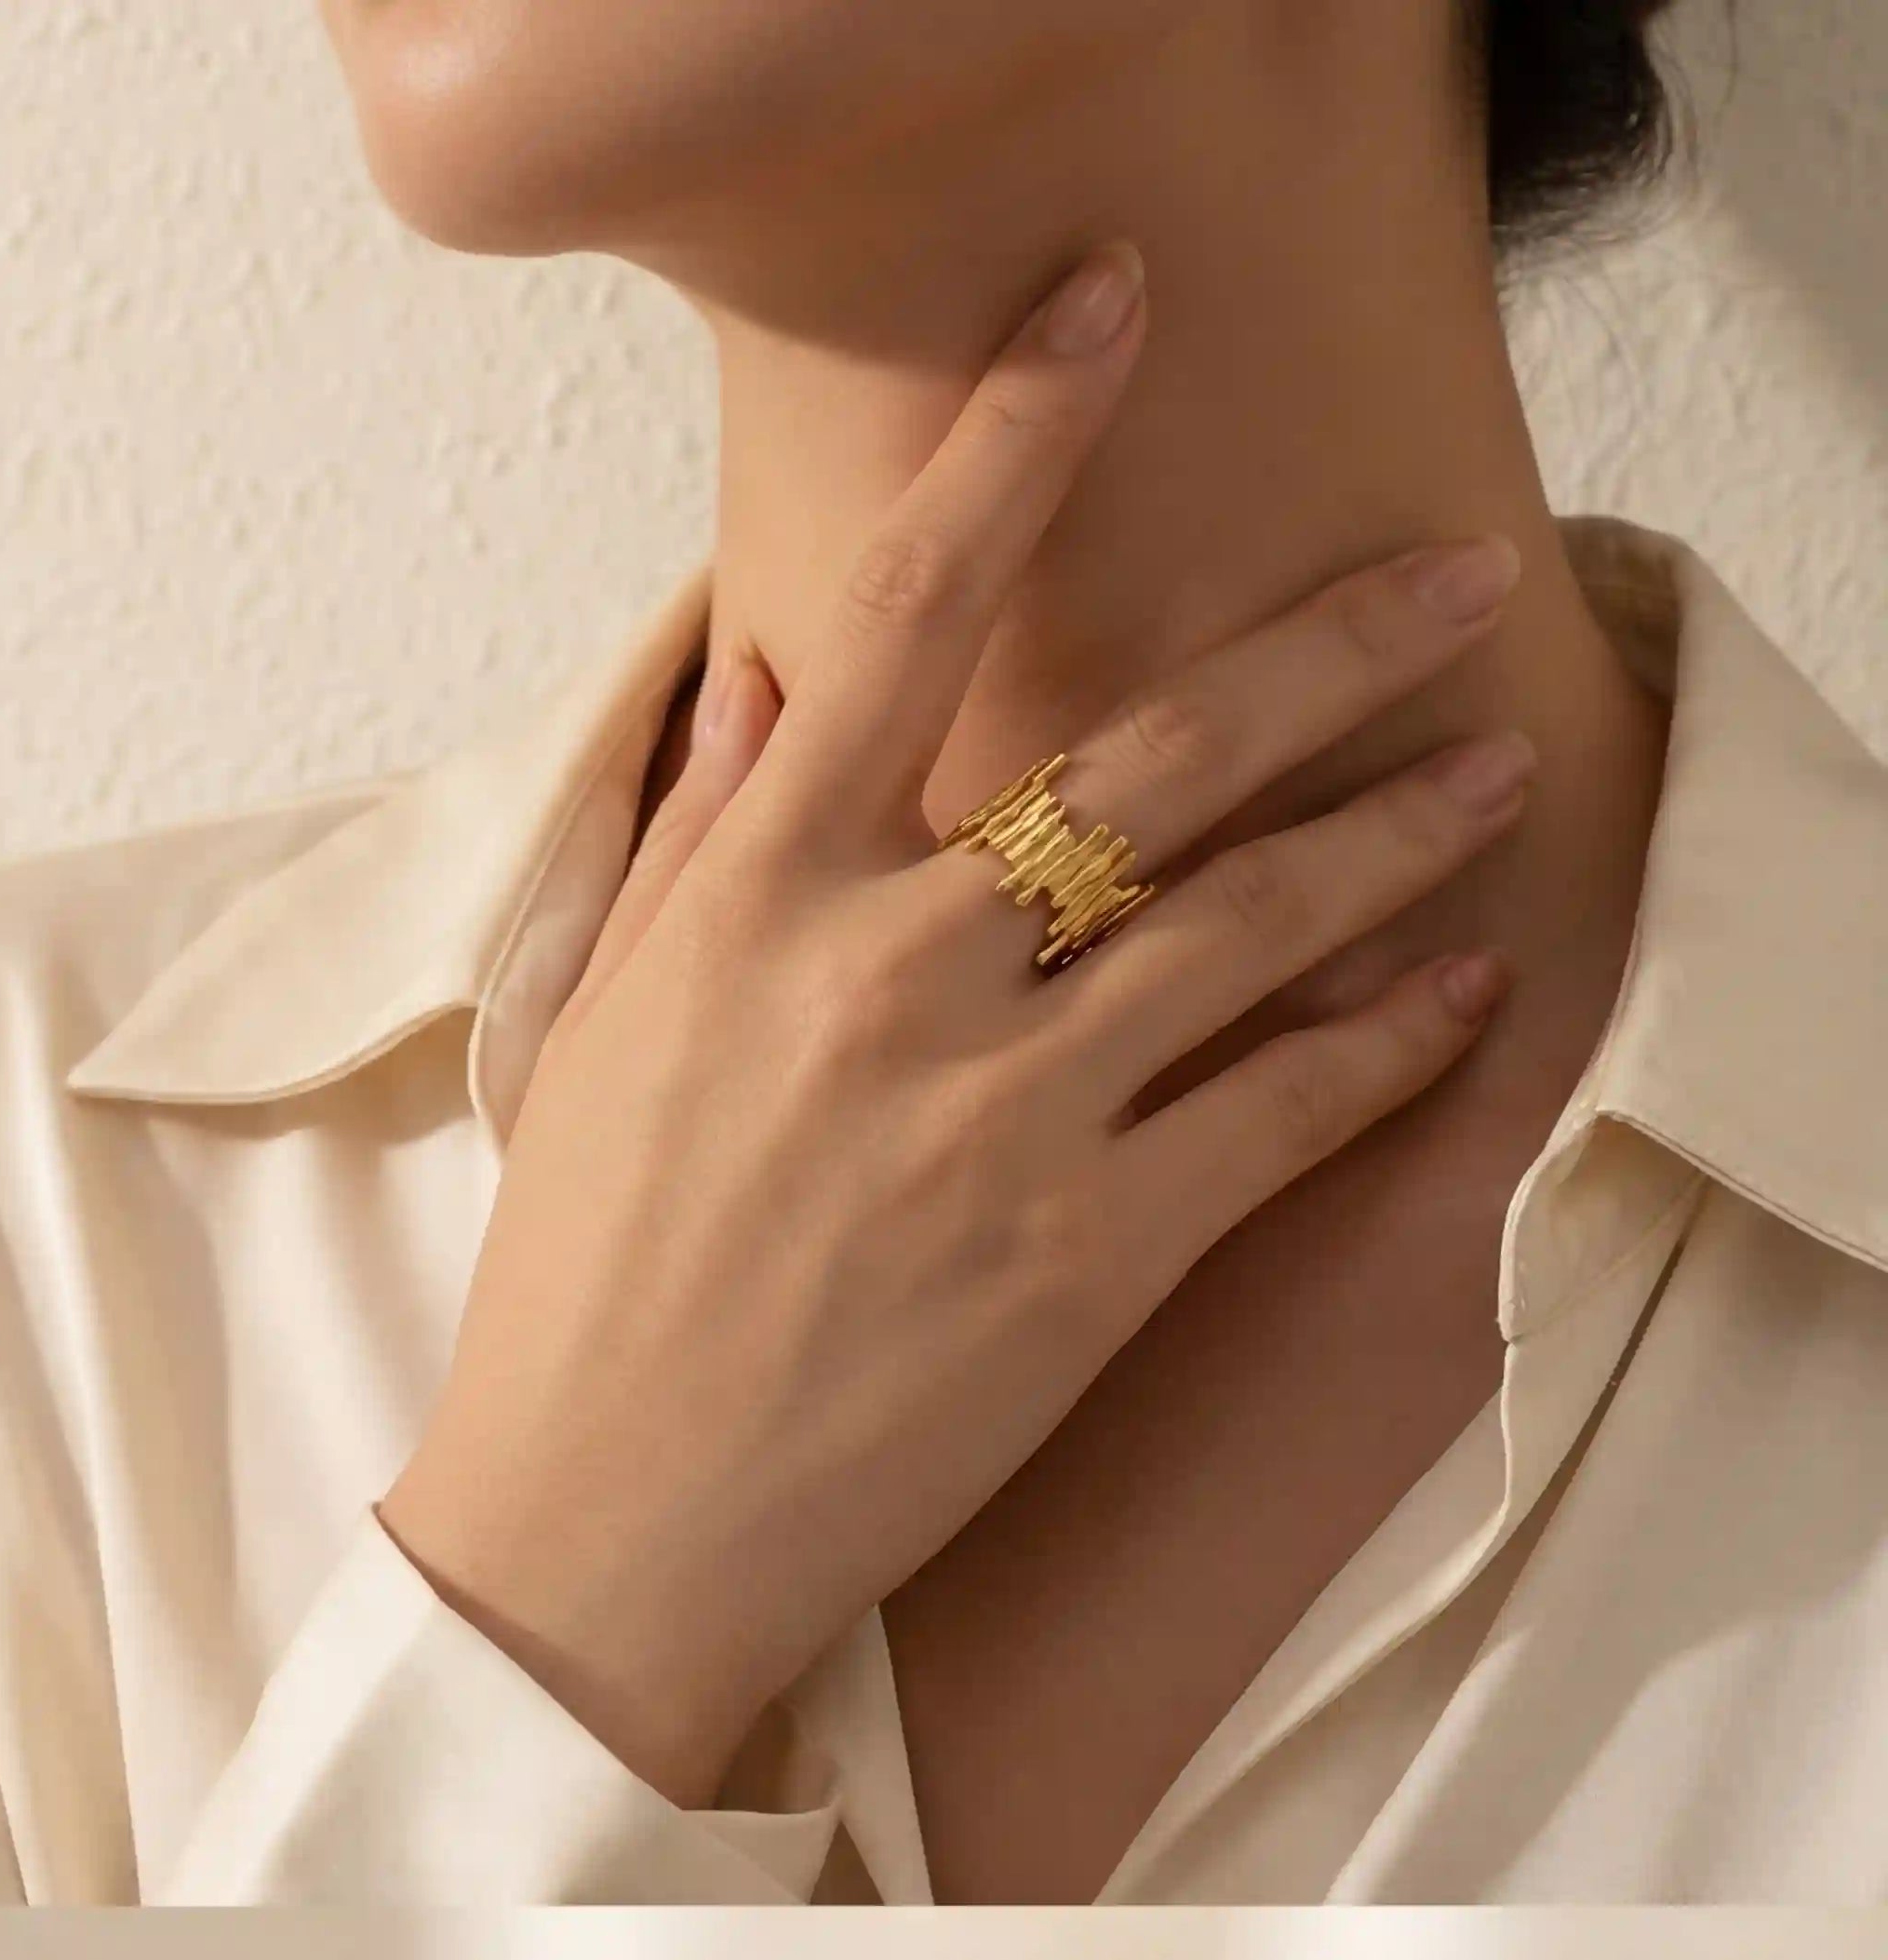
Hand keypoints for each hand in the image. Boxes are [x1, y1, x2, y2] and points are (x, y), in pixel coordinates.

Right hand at [375, 246, 1531, 1805]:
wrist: (600, 1531)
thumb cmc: (580, 1292)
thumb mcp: (606, 1038)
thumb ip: (701, 845)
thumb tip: (767, 683)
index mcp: (756, 903)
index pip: (908, 615)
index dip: (1019, 438)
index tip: (1110, 313)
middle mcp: (888, 974)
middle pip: (1156, 754)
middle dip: (1331, 646)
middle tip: (1452, 578)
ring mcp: (1001, 1115)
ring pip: (1253, 919)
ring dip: (1397, 828)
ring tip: (1492, 768)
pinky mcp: (1088, 1256)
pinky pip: (1279, 1109)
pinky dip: (1383, 1039)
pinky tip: (1451, 986)